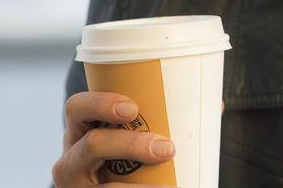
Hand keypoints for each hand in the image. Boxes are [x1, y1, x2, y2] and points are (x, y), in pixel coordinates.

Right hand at [51, 91, 175, 187]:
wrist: (109, 187)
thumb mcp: (122, 139)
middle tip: (167, 149)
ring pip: (105, 185)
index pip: (77, 108)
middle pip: (93, 144)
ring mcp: (76, 186)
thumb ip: (148, 124)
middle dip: (132, 144)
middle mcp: (70, 159)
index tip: (133, 108)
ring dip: (141, 186)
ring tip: (170, 186)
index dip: (101, 104)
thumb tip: (211, 107)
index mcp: (78, 132)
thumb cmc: (123, 158)